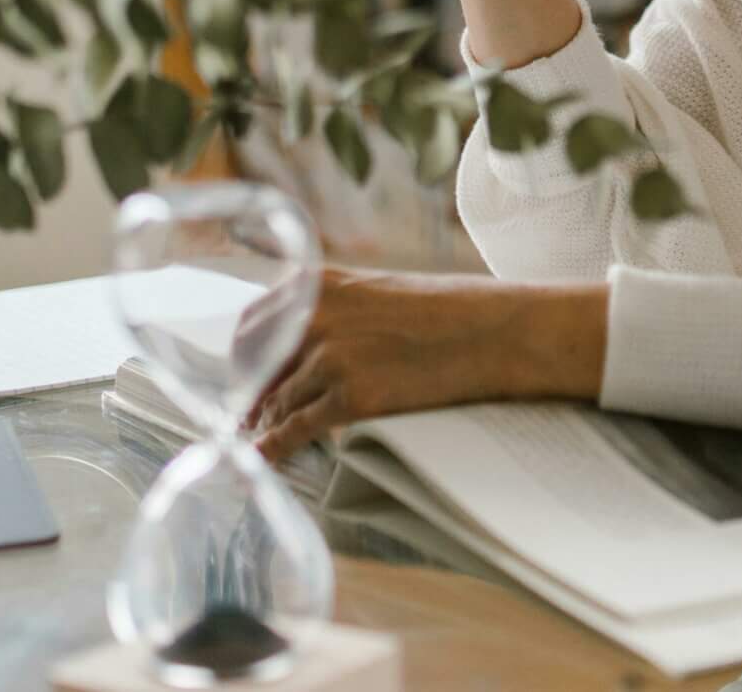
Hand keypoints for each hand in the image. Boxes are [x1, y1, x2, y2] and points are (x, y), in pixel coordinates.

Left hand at [242, 267, 606, 463]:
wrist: (495, 330)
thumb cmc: (451, 309)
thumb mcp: (381, 289)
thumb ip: (338, 308)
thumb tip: (309, 340)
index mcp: (322, 284)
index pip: (257, 320)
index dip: (246, 354)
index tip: (246, 372)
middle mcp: (317, 316)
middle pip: (258, 362)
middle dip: (249, 390)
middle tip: (247, 411)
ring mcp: (332, 357)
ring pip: (278, 400)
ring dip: (267, 421)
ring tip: (264, 436)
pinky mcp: (352, 397)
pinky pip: (296, 429)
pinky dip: (275, 447)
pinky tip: (265, 457)